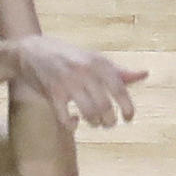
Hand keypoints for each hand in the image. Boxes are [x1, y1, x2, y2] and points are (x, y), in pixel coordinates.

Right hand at [14, 35, 147, 128]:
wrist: (31, 50)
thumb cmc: (67, 56)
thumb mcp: (93, 59)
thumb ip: (118, 71)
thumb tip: (145, 74)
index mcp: (98, 63)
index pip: (119, 88)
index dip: (127, 107)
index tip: (128, 118)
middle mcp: (84, 72)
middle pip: (104, 105)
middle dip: (109, 120)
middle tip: (109, 123)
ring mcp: (67, 83)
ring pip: (88, 112)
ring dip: (94, 122)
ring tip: (95, 123)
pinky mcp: (52, 93)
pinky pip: (65, 116)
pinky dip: (71, 125)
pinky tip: (74, 123)